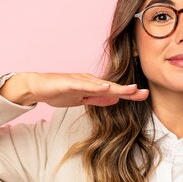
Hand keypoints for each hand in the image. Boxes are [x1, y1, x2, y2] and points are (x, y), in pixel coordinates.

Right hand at [0, 72, 148, 106]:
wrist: (37, 87)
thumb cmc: (59, 91)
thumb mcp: (82, 99)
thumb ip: (98, 100)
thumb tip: (115, 100)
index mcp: (93, 86)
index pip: (115, 91)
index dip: (129, 93)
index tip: (144, 96)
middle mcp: (90, 81)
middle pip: (112, 87)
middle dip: (128, 90)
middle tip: (145, 93)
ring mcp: (80, 80)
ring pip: (101, 85)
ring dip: (117, 87)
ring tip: (131, 90)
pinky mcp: (70, 82)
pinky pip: (85, 85)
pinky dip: (96, 86)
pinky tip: (107, 87)